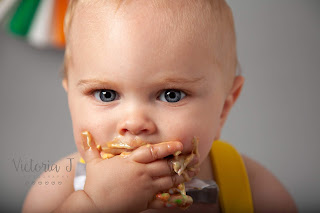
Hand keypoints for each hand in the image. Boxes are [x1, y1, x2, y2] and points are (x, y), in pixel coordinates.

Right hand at [81, 134, 198, 212]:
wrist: (94, 205)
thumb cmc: (94, 184)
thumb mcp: (93, 163)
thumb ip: (91, 147)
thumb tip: (84, 134)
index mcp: (132, 162)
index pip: (153, 152)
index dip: (168, 147)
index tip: (179, 144)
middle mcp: (142, 174)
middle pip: (166, 166)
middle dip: (181, 162)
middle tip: (194, 158)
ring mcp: (145, 188)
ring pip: (169, 181)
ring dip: (182, 176)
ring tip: (193, 172)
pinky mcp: (145, 201)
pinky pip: (164, 200)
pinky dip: (175, 199)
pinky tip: (185, 197)